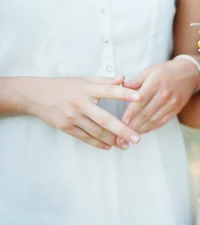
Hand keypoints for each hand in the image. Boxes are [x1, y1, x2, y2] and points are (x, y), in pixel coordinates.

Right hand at [27, 76, 141, 149]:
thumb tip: (124, 78)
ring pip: (96, 131)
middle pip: (104, 119)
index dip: (125, 94)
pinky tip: (109, 146)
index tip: (140, 97)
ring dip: (112, 140)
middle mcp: (80, 103)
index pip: (110, 91)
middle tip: (136, 138)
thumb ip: (104, 81)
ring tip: (126, 145)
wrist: (35, 95)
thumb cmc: (64, 86)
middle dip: (122, 129)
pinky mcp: (65, 127)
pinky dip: (98, 143)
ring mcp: (72, 117)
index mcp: (87, 89)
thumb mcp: (83, 80)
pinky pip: (84, 138)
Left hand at [119, 58, 199, 144]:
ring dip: (140, 130)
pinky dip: (150, 128)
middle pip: (146, 113)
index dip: (131, 112)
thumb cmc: (166, 72)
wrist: (188, 74)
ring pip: (153, 120)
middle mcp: (164, 94)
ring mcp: (171, 104)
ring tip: (129, 136)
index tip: (122, 121)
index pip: (141, 100)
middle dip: (133, 125)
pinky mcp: (175, 110)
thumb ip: (136, 80)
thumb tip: (122, 86)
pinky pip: (161, 122)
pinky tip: (141, 131)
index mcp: (156, 83)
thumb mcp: (150, 70)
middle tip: (122, 134)